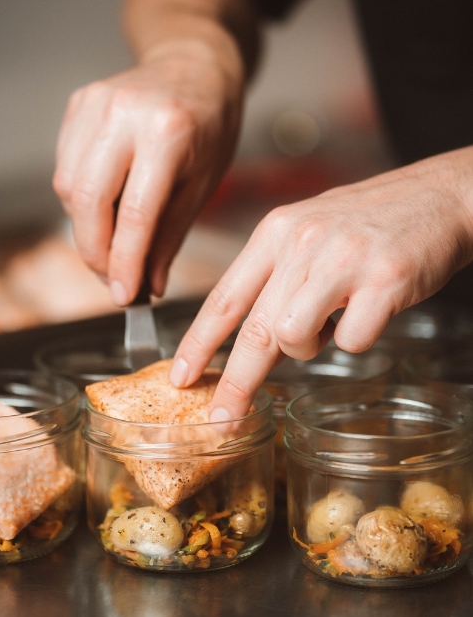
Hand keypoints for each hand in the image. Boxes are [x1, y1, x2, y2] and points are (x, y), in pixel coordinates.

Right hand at [53, 35, 243, 302]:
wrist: (195, 64)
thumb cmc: (210, 124)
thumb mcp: (205, 182)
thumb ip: (172, 235)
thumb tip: (149, 285)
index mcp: (168, 132)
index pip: (135, 213)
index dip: (125, 262)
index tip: (125, 296)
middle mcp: (125, 113)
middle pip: (88, 202)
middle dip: (96, 253)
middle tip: (114, 279)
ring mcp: (95, 104)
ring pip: (69, 188)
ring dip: (86, 229)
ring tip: (114, 244)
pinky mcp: (78, 103)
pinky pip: (65, 166)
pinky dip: (80, 199)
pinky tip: (105, 206)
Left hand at [170, 147, 472, 417]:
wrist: (437, 196)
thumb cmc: (368, 222)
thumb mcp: (307, 233)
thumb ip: (275, 278)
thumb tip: (250, 339)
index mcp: (275, 231)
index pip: (225, 297)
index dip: (198, 342)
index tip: (180, 376)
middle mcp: (302, 242)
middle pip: (254, 329)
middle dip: (235, 384)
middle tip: (224, 420)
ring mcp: (343, 259)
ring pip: (295, 337)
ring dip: (309, 348)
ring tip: (330, 324)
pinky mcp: (385, 279)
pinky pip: (352, 340)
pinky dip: (357, 338)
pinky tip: (369, 310)